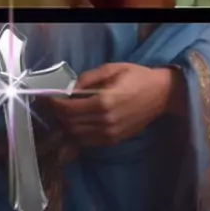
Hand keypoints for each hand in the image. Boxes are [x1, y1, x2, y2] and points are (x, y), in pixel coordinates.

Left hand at [49, 63, 182, 146]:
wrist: (161, 94)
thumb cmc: (136, 77)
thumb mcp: (112, 69)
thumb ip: (88, 78)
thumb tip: (70, 88)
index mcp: (104, 102)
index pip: (69, 109)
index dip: (54, 104)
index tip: (48, 98)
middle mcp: (106, 122)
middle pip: (71, 124)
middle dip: (58, 114)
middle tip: (54, 104)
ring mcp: (111, 134)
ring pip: (78, 135)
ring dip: (67, 125)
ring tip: (65, 112)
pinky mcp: (115, 140)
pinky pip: (89, 141)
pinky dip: (79, 133)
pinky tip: (78, 122)